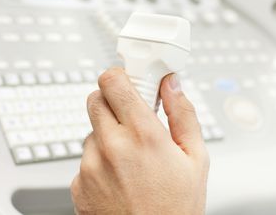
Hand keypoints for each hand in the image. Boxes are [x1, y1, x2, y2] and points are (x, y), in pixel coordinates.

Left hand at [71, 67, 208, 214]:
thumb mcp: (195, 158)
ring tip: (130, 156)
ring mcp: (91, 166)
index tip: (131, 79)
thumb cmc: (177, 208)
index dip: (121, 74)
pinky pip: (85, 157)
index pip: (115, 82)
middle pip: (96, 98)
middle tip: (131, 114)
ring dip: (108, 133)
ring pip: (91, 129)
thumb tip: (173, 85)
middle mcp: (111, 147)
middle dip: (113, 99)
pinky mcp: (79, 184)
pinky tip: (119, 175)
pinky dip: (100, 158)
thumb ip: (183, 113)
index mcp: (143, 136)